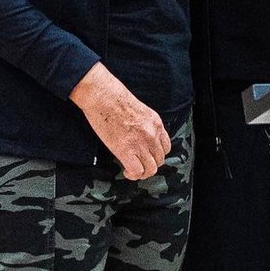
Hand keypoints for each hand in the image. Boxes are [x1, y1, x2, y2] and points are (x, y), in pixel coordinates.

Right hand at [69, 63, 170, 179]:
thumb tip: (140, 136)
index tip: (147, 156)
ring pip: (151, 169)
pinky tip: (126, 171)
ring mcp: (140, 143)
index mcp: (156, 123)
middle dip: (149, 164)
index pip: (166, 146)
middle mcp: (152, 134)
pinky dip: (132, 174)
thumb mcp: (140, 110)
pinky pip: (137, 171)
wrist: (104, 96)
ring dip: (142, 173)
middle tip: (138, 164)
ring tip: (133, 170)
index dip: (156, 154)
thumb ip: (145, 125)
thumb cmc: (116, 98)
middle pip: (160, 160)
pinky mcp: (126, 150)